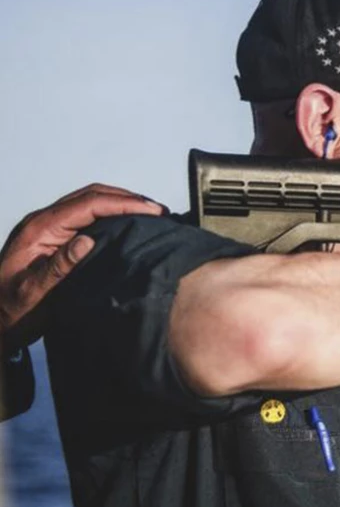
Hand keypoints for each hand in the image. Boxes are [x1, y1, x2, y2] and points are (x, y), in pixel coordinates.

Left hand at [0, 184, 164, 344]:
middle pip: (90, 195)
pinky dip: (111, 214)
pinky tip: (128, 224)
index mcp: (39, 229)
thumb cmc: (11, 310)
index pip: (88, 204)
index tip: (151, 210)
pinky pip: (86, 216)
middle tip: (158, 210)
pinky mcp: (54, 238)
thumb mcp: (33, 293)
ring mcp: (48, 228)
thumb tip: (87, 240)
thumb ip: (58, 266)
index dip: (122, 204)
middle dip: (126, 198)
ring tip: (149, 213)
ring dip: (120, 203)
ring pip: (89, 202)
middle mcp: (43, 222)